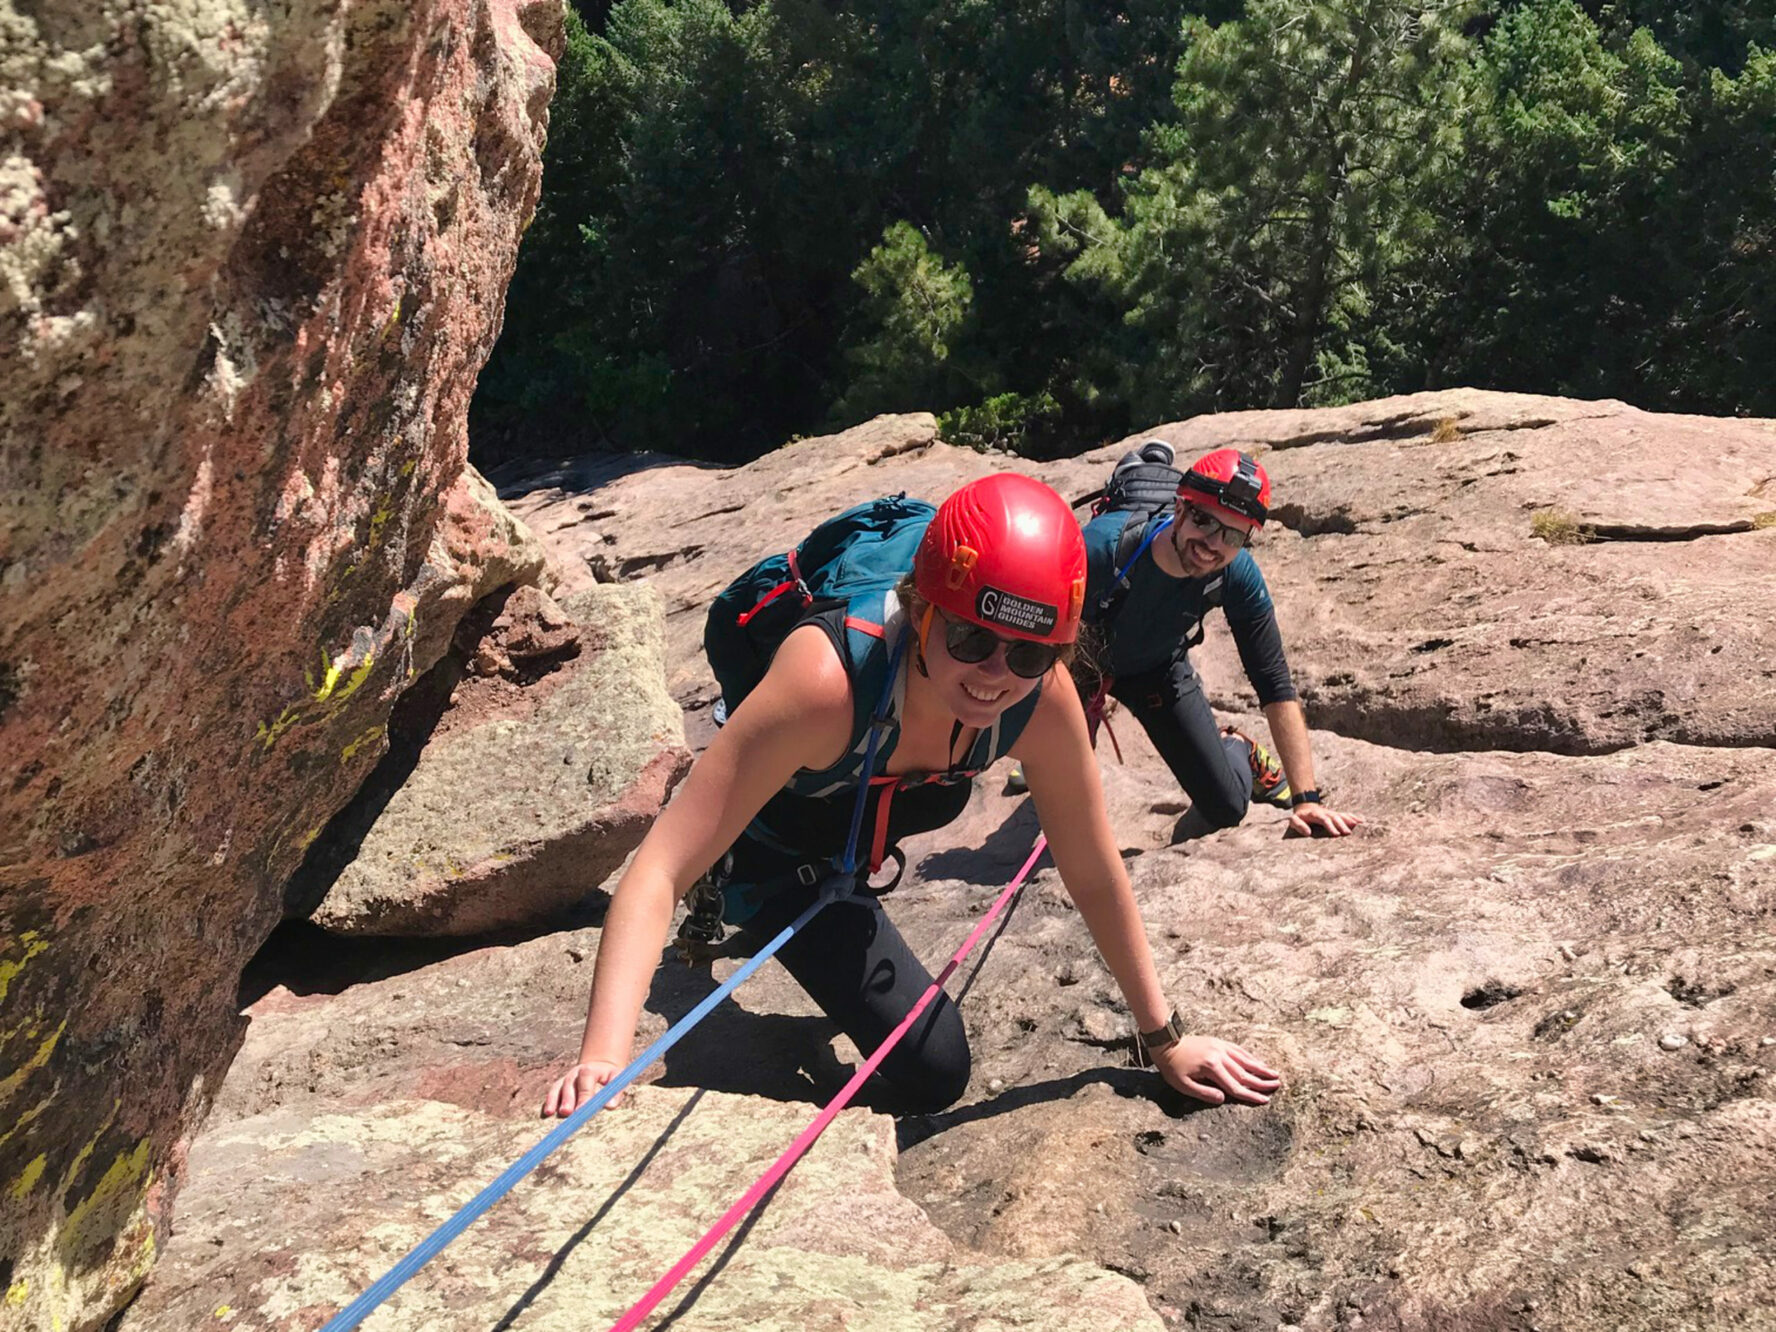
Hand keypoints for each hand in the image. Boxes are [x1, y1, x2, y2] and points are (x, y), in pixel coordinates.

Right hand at [541, 1060, 626, 1117]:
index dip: (584, 1095)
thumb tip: (610, 1106)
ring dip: (555, 1100)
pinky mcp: (560, 1085)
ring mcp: (567, 1078)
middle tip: (567, 1112)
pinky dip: (549, 1101)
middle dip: (567, 1099)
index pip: (586, 1080)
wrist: (601, 1067)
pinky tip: (547, 1112)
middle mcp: (576, 1072)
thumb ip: (615, 1092)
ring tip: (551, 1113)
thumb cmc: (610, 1078)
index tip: (582, 1109)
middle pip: (569, 1084)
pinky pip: (553, 1091)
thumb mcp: (618, 1080)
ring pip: (559, 1087)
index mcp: (591, 1069)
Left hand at [1150, 1036, 1279, 1105]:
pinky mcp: (1219, 1042)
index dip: (1251, 1095)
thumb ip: (1204, 1093)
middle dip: (1262, 1081)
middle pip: (1244, 1073)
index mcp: (1212, 1068)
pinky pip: (1238, 1050)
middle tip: (1277, 1086)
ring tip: (1274, 1074)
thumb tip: (1223, 1099)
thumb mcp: (1183, 1084)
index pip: (1235, 1086)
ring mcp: (1221, 1047)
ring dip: (1260, 1068)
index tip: (1265, 1100)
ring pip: (1245, 1060)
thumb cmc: (1172, 1066)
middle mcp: (1220, 1056)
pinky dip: (1250, 1057)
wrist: (1167, 1042)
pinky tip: (1258, 1061)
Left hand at [1284, 801, 1362, 838]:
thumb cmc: (1299, 817)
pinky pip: (1345, 815)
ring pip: (1342, 816)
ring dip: (1350, 820)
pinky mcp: (1335, 815)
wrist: (1304, 807)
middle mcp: (1325, 813)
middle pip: (1335, 818)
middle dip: (1342, 825)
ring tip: (1359, 826)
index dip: (1330, 826)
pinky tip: (1361, 821)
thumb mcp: (1293, 820)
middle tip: (1348, 833)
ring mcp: (1331, 813)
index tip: (1336, 834)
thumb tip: (1308, 833)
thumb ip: (1299, 825)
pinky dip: (1353, 817)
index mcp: (1315, 815)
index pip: (1324, 820)